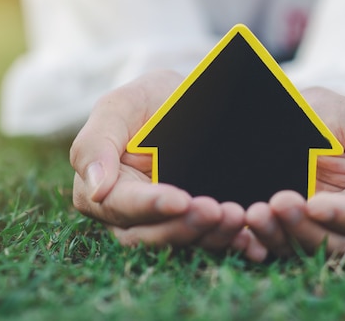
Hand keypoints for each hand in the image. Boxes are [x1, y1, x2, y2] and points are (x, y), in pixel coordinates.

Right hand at [70, 70, 266, 259]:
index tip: (180, 200)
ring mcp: (166, 222)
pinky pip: (210, 241)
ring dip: (211, 236)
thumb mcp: (120, 106)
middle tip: (217, 211)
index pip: (121, 207)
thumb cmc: (148, 101)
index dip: (150, 207)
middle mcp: (131, 214)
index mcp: (104, 189)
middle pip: (151, 235)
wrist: (189, 101)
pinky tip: (250, 240)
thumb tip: (94, 189)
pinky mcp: (195, 224)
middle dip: (185, 226)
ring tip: (237, 216)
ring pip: (183, 242)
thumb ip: (95, 143)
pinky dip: (230, 244)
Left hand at [246, 87, 344, 257]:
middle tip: (280, 202)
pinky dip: (257, 246)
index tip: (315, 204)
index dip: (343, 217)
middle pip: (335, 245)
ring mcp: (310, 227)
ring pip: (301, 249)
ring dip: (278, 236)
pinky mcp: (279, 228)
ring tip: (256, 213)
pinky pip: (269, 246)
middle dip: (306, 229)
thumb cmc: (335, 114)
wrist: (292, 109)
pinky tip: (244, 234)